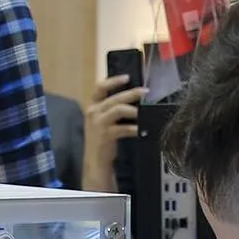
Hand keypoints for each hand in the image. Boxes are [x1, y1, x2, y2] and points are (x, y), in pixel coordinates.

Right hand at [82, 76, 147, 192]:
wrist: (95, 161)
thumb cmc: (102, 139)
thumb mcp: (103, 120)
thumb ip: (112, 109)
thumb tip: (133, 98)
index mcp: (93, 105)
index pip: (100, 87)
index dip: (113, 81)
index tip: (127, 77)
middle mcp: (93, 111)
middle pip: (114, 98)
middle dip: (131, 93)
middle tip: (145, 91)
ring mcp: (98, 123)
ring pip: (118, 109)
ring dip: (134, 110)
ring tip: (145, 111)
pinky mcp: (105, 135)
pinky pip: (123, 128)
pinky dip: (134, 128)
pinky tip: (142, 130)